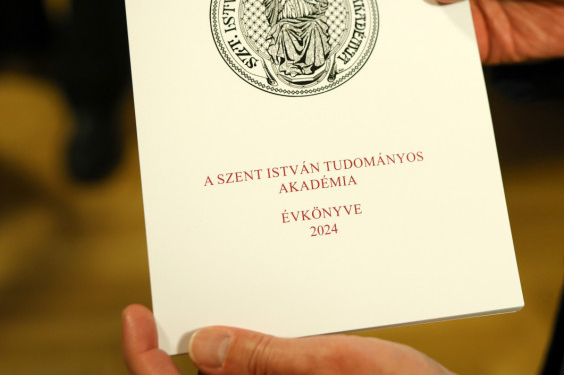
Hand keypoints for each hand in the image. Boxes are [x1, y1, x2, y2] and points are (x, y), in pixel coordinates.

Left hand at [122, 304, 454, 374]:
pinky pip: (272, 371)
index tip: (136, 314)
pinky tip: (286, 311)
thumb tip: (206, 344)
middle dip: (192, 336)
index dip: (142, 358)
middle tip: (194, 285)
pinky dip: (269, 343)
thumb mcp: (340, 367)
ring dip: (235, 337)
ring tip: (243, 287)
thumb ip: (270, 358)